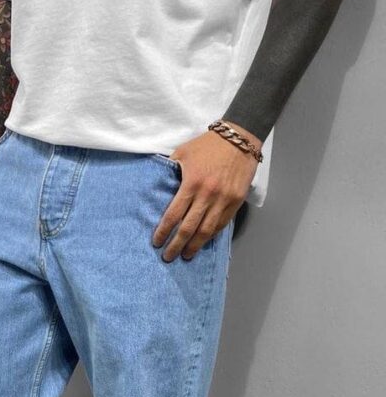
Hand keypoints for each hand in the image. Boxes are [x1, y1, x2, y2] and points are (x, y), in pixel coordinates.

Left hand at [152, 125, 260, 260]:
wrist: (240, 139)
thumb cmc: (207, 145)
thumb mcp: (183, 152)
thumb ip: (170, 170)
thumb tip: (158, 186)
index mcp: (191, 183)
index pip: (174, 214)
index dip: (163, 231)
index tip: (156, 242)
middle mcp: (207, 195)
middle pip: (188, 228)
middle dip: (176, 245)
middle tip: (168, 257)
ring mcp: (223, 200)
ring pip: (206, 231)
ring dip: (194, 246)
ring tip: (186, 255)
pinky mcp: (236, 202)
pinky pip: (221, 224)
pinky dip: (211, 235)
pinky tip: (202, 242)